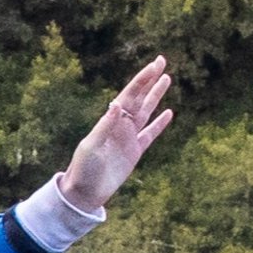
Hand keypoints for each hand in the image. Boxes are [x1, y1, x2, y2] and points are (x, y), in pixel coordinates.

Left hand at [60, 56, 176, 212]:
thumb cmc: (83, 168)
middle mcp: (120, 125)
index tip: (155, 64)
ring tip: (167, 79)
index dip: (143, 79)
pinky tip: (169, 112)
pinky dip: (160, 123)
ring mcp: (128, 137)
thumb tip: (117, 103)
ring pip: (147, 111)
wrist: (85, 192)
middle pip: (140, 97)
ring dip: (156, 95)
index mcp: (110, 120)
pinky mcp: (135, 152)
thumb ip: (106, 125)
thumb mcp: (92, 145)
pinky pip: (150, 133)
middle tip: (162, 60)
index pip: (130, 94)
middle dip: (151, 79)